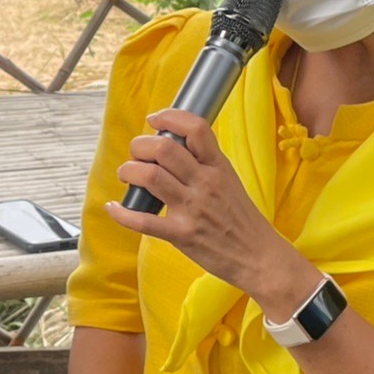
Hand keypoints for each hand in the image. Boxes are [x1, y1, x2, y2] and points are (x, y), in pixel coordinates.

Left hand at [104, 111, 307, 308]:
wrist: (259, 257)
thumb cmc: (242, 220)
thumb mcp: (230, 181)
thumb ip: (205, 163)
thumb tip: (174, 145)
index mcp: (218, 167)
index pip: (196, 128)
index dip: (170, 117)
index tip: (154, 120)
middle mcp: (205, 183)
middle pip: (164, 149)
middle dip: (140, 146)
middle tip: (136, 154)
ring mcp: (193, 209)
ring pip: (151, 177)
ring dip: (130, 171)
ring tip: (127, 174)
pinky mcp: (182, 235)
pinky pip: (144, 221)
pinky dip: (122, 213)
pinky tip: (114, 207)